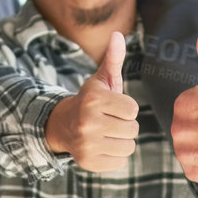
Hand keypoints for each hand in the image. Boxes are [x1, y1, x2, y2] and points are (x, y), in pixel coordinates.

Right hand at [44, 32, 138, 171]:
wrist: (64, 125)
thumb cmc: (92, 101)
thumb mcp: (102, 79)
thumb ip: (113, 58)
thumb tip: (118, 35)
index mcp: (93, 100)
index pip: (132, 109)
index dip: (126, 108)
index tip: (113, 107)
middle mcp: (87, 122)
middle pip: (132, 129)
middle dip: (125, 125)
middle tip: (110, 121)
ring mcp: (86, 144)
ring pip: (128, 147)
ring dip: (122, 140)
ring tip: (107, 133)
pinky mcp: (88, 162)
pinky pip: (120, 162)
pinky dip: (115, 155)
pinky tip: (102, 146)